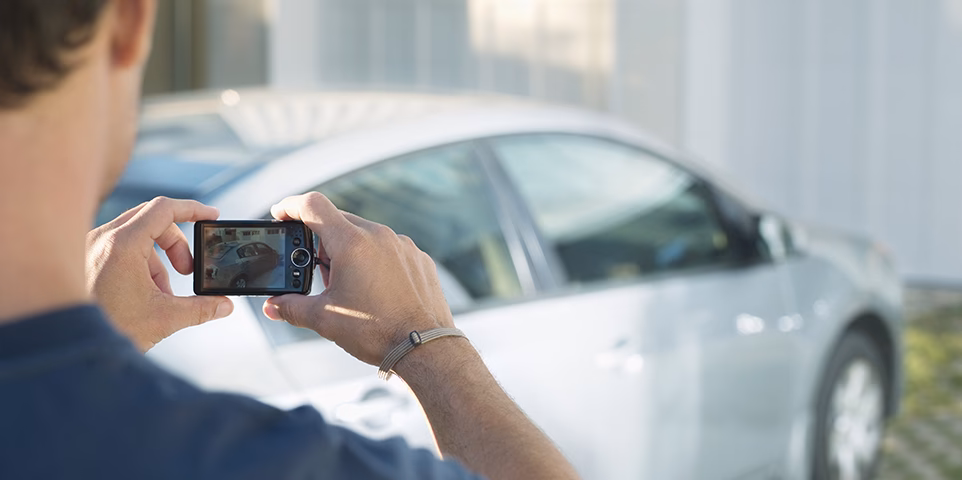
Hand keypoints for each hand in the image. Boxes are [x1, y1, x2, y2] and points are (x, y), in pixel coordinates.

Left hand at [85, 197, 232, 350]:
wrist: (63, 345)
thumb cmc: (103, 329)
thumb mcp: (163, 319)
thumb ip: (200, 309)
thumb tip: (223, 305)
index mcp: (123, 244)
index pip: (165, 208)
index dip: (193, 209)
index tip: (211, 215)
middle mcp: (102, 238)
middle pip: (152, 219)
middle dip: (176, 244)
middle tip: (187, 270)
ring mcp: (89, 247)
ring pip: (136, 236)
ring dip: (157, 259)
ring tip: (160, 293)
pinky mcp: (83, 259)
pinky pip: (118, 248)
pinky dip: (137, 264)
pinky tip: (141, 294)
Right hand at [263, 192, 455, 365]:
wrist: (424, 348)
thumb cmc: (376, 331)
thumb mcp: (325, 319)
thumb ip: (292, 307)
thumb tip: (272, 306)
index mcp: (352, 243)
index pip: (313, 206)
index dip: (290, 206)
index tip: (280, 213)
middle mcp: (379, 236)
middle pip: (339, 221)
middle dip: (322, 241)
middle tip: (318, 270)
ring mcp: (402, 245)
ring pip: (366, 235)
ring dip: (350, 250)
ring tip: (348, 284)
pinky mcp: (419, 258)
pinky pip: (390, 248)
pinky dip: (376, 260)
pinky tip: (374, 288)